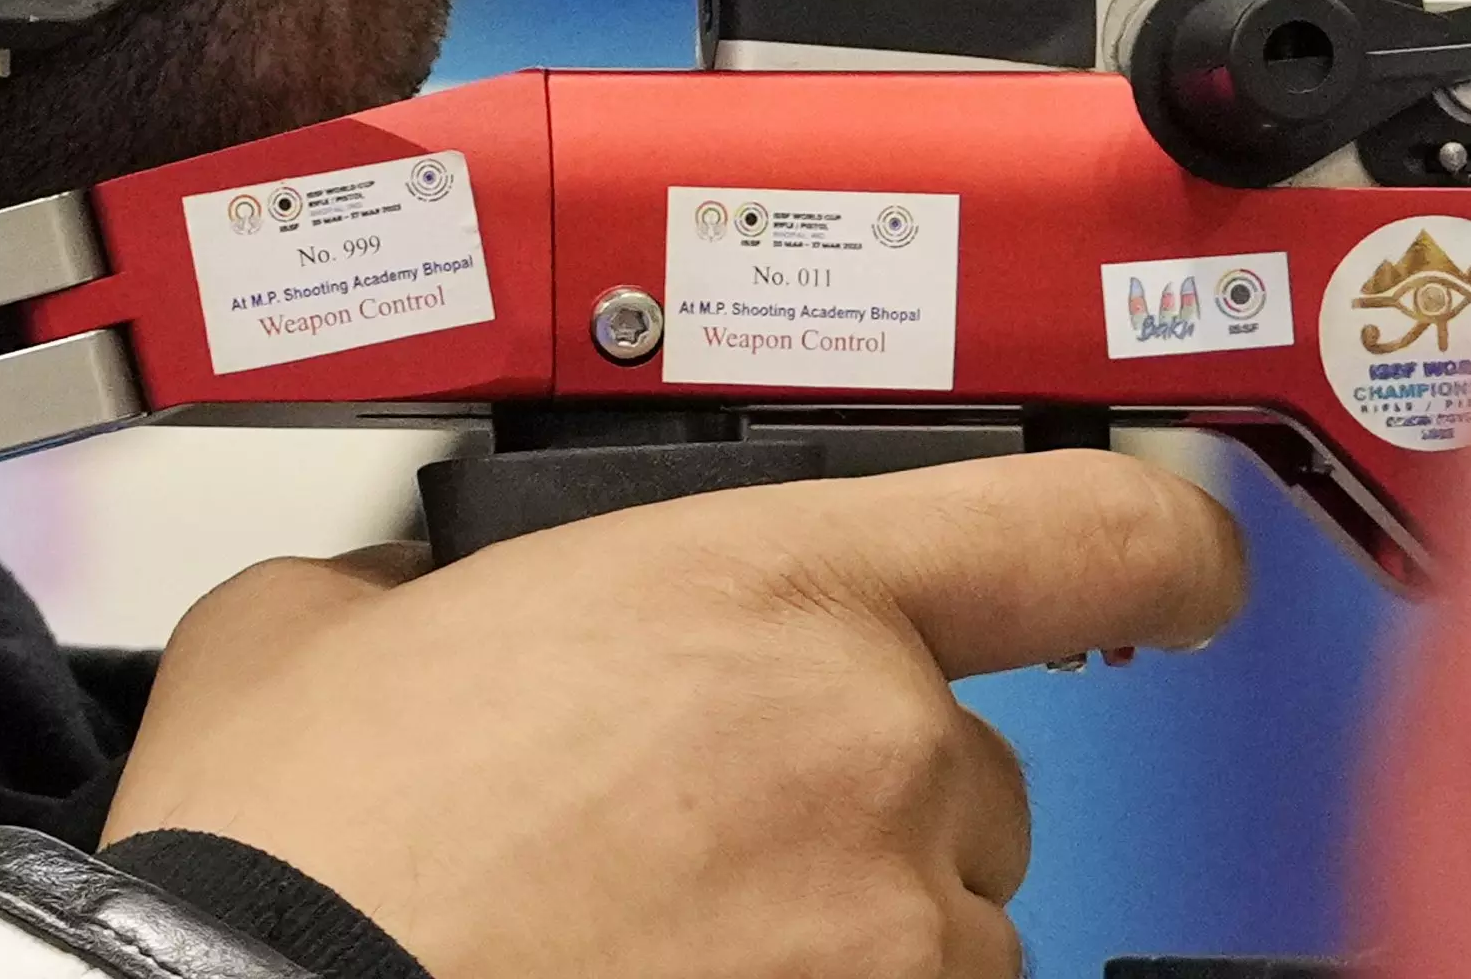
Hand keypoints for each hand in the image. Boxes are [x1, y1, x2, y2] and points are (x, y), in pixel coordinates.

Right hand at [102, 449, 1246, 978]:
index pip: (1082, 532)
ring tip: (649, 935)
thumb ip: (427, 578)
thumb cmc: (295, 851)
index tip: (1174, 558)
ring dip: (832, 929)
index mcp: (765, 588)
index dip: (1162, 539)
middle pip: (963, 765)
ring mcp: (885, 939)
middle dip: (851, 793)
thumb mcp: (322, 622)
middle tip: (681, 824)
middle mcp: (872, 755)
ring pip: (932, 927)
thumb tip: (415, 603)